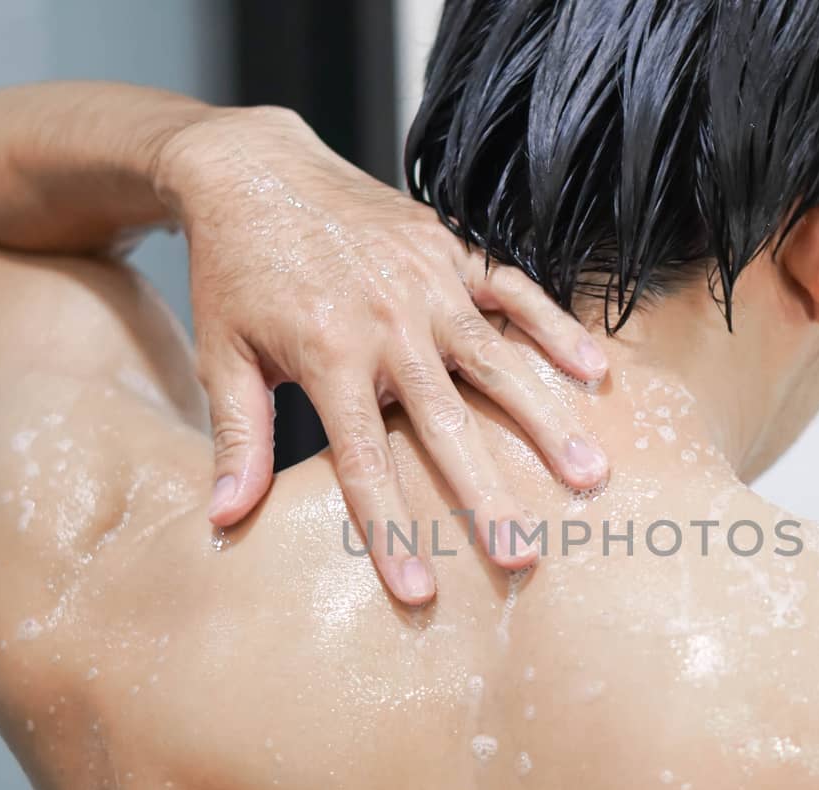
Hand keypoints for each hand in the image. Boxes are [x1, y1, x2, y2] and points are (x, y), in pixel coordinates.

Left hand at [153, 106, 609, 603]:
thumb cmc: (235, 273)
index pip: (365, 462)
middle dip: (486, 497)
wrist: (252, 169)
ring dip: (545, 420)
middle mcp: (386, 321)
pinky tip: (596, 371)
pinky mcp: (451, 249)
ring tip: (589, 476)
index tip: (420, 590)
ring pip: (498, 362)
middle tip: (524, 556)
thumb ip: (239, 440)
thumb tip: (226, 520)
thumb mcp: (222, 357)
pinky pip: (514, 292)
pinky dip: (555, 328)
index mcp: (326, 355)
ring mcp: (426, 282)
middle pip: (446, 425)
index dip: (392, 530)